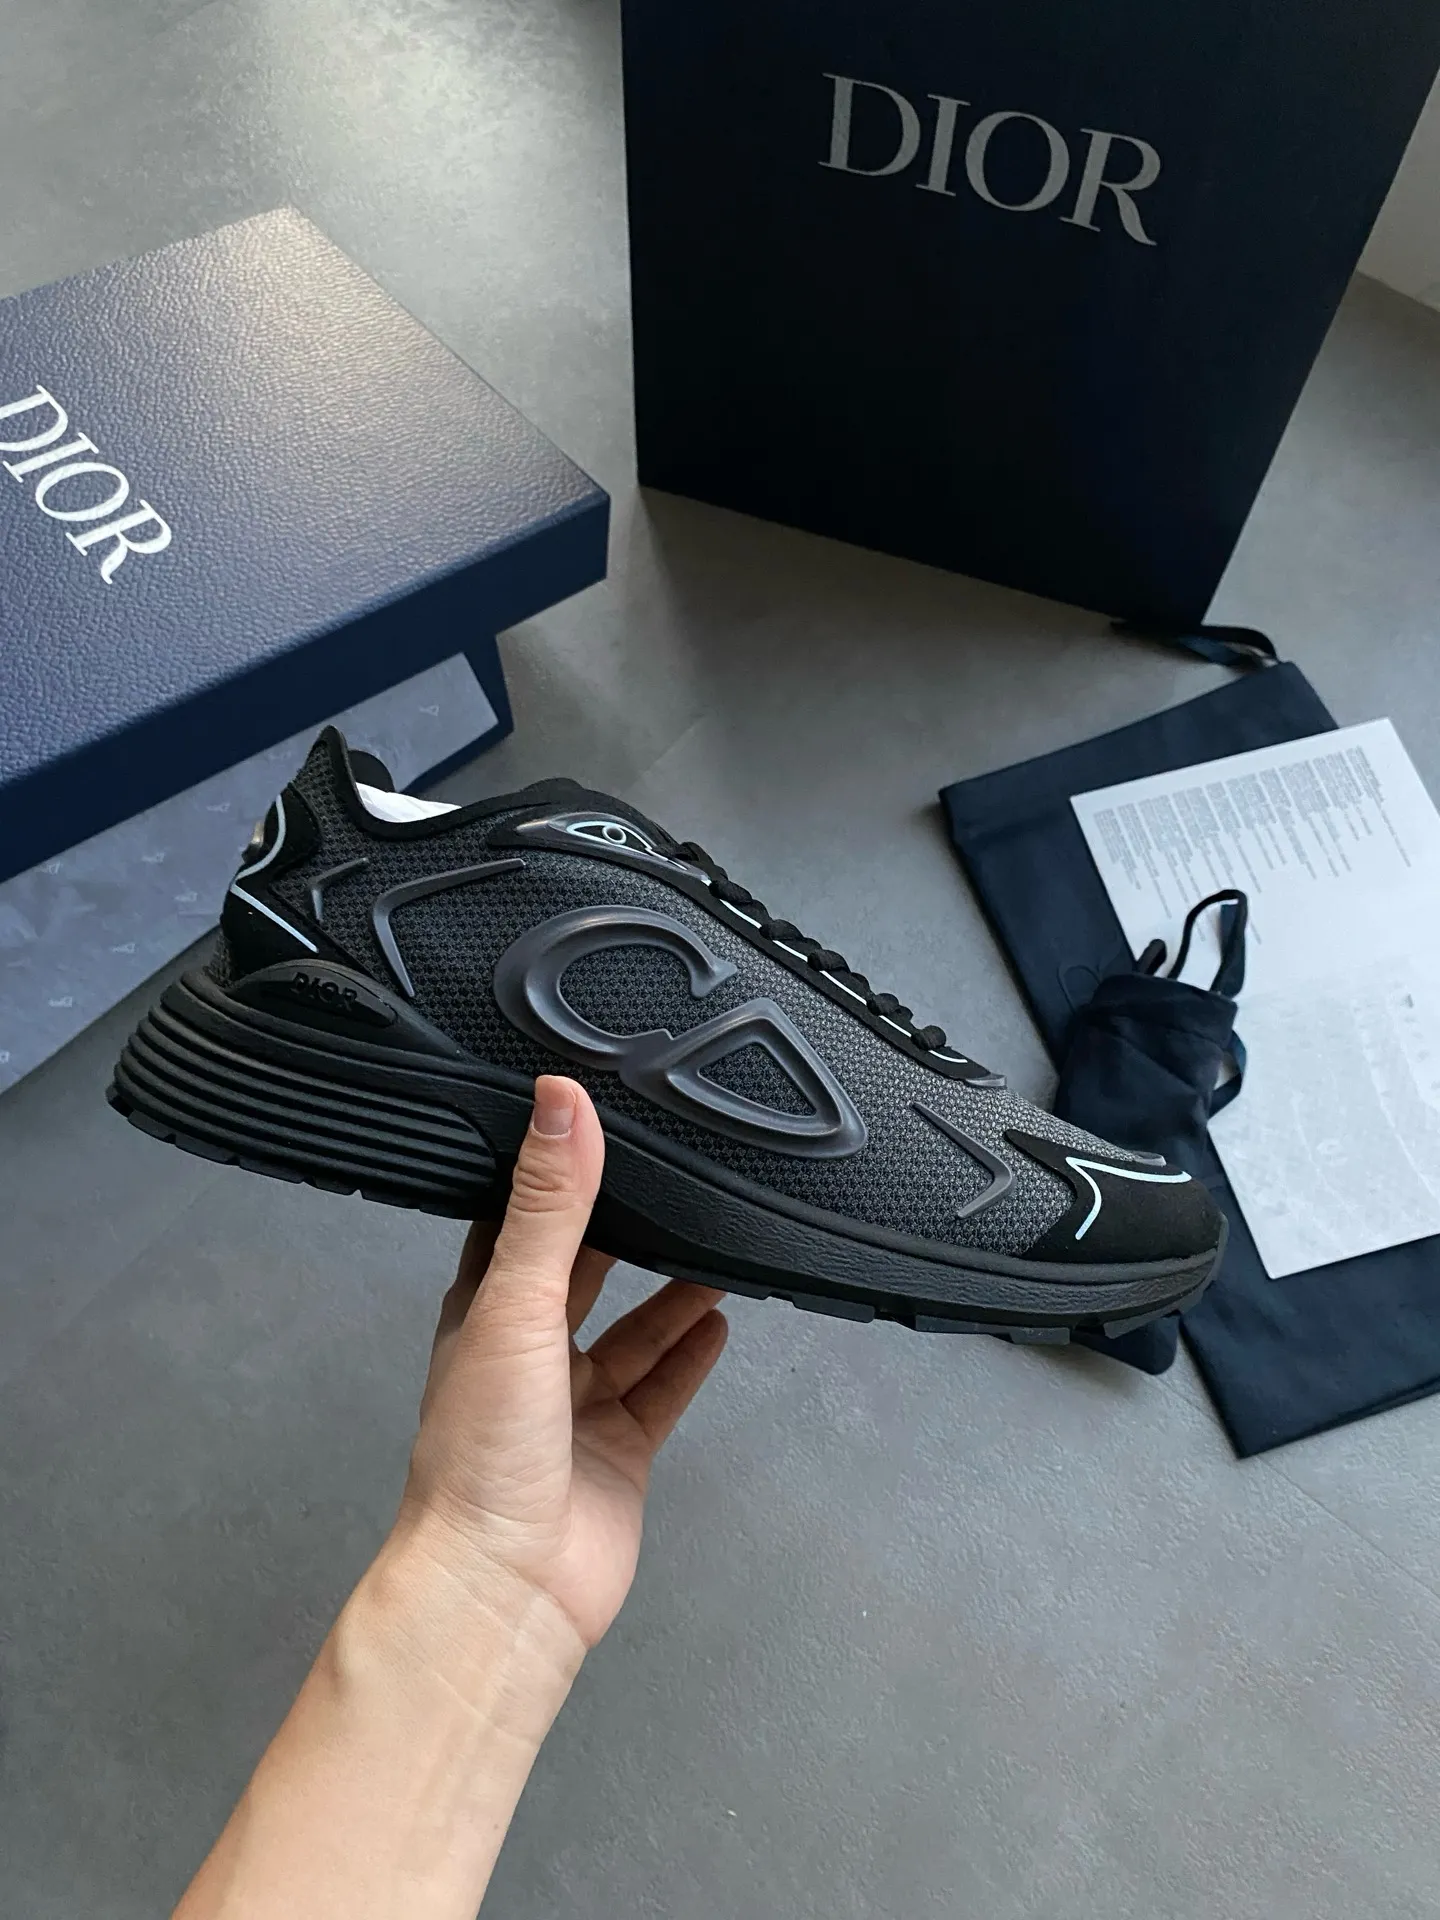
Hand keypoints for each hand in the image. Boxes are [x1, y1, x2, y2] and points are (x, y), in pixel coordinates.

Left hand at [396, 1074, 729, 1651]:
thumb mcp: (515, 1307)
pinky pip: (665, 1387)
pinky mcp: (623, 1450)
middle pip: (583, 1270)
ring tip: (724, 1232)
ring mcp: (578, 1404)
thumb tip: (562, 1096)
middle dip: (624, 1224)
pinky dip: (692, 1353)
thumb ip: (549, 1206)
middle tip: (680, 1165)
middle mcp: (528, 1351)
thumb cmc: (487, 1444)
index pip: (515, 1221)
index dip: (548, 1171)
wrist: (506, 1589)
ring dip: (672, 1285)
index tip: (592, 1114)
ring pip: (634, 1328)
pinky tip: (724, 1314)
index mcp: (482, 1312)